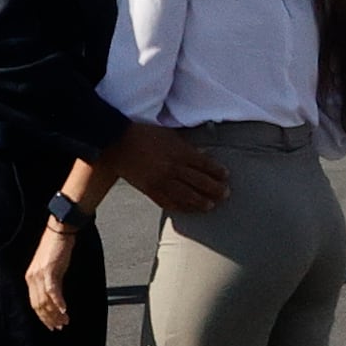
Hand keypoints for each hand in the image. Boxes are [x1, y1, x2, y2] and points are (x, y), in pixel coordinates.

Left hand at [24, 221, 76, 332]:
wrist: (58, 231)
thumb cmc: (56, 248)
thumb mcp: (49, 267)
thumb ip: (49, 280)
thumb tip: (55, 296)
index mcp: (30, 278)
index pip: (35, 303)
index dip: (43, 317)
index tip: (52, 325)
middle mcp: (32, 278)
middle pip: (39, 305)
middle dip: (50, 318)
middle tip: (60, 326)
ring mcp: (40, 275)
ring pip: (46, 301)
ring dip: (56, 313)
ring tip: (65, 321)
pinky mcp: (49, 271)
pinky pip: (53, 291)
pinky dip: (59, 302)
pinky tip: (64, 310)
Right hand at [108, 122, 226, 216]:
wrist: (120, 144)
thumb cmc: (146, 136)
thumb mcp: (171, 136)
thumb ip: (187, 147)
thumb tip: (204, 156)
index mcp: (180, 152)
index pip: (205, 165)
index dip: (217, 172)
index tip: (226, 176)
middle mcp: (173, 168)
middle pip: (200, 182)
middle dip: (215, 189)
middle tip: (225, 194)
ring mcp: (161, 181)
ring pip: (187, 196)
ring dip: (201, 202)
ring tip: (211, 206)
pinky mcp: (151, 191)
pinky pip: (170, 203)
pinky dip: (182, 208)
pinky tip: (190, 210)